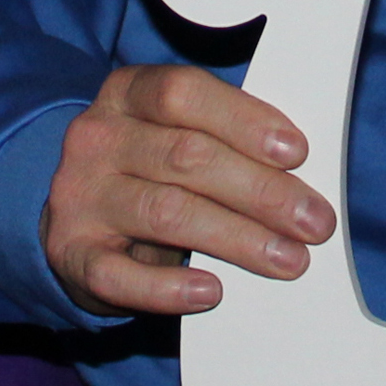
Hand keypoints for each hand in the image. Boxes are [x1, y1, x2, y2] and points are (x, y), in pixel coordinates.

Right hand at [40, 63, 335, 316]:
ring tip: (288, 259)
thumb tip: (300, 170)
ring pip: (165, 213)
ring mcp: (78, 196)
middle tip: (313, 221)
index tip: (296, 151)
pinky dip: (169, 288)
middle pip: (185, 156)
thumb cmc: (150, 174)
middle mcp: (96, 138)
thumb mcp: (177, 136)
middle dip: (261, 191)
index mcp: (127, 93)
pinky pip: (120, 275)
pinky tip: (212, 292)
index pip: (182, 92)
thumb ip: (225, 139)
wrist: (76, 222)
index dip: (242, 119)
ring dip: (236, 237)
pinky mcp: (72, 254)